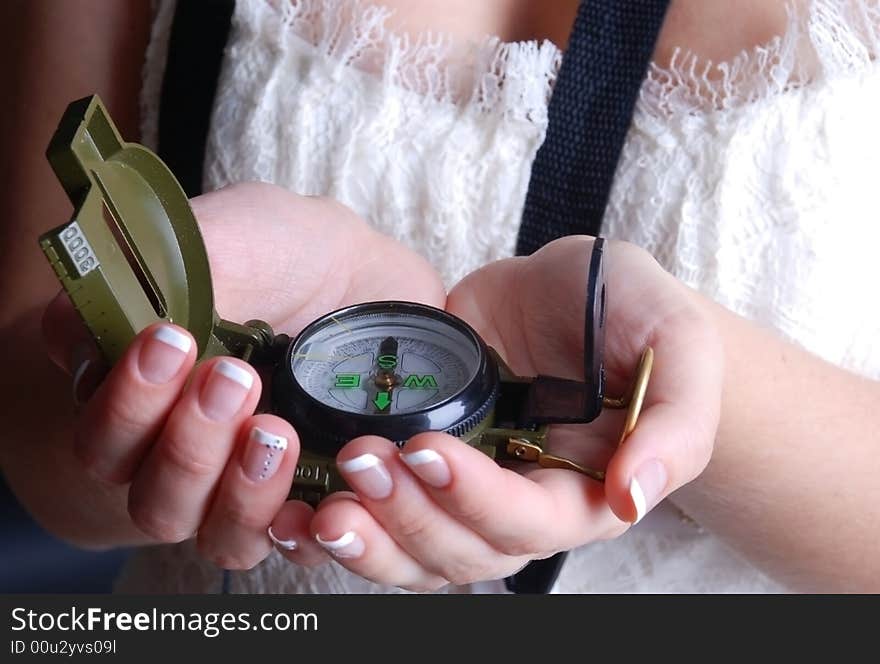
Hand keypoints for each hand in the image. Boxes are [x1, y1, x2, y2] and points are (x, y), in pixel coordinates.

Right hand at [42, 182, 445, 567]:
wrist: (376, 280)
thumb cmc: (292, 255)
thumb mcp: (237, 236)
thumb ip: (167, 271)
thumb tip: (83, 320)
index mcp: (143, 381)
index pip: (97, 421)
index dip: (122, 396)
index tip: (169, 338)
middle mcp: (176, 439)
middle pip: (143, 487)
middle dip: (183, 440)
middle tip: (232, 376)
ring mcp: (236, 479)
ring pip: (200, 528)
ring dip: (233, 490)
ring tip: (274, 431)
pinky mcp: (298, 499)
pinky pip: (276, 546)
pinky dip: (290, 529)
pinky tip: (313, 493)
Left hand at [298, 236, 722, 590]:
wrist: (576, 288)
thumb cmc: (635, 314)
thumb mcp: (680, 348)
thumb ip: (676, 424)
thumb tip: (634, 498)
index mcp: (581, 492)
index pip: (527, 524)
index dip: (475, 500)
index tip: (429, 448)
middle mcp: (518, 501)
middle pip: (460, 552)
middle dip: (407, 518)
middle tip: (362, 462)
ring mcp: (465, 482)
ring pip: (412, 551)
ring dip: (367, 538)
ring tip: (322, 503)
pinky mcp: (421, 451)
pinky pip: (380, 512)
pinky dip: (339, 524)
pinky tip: (297, 511)